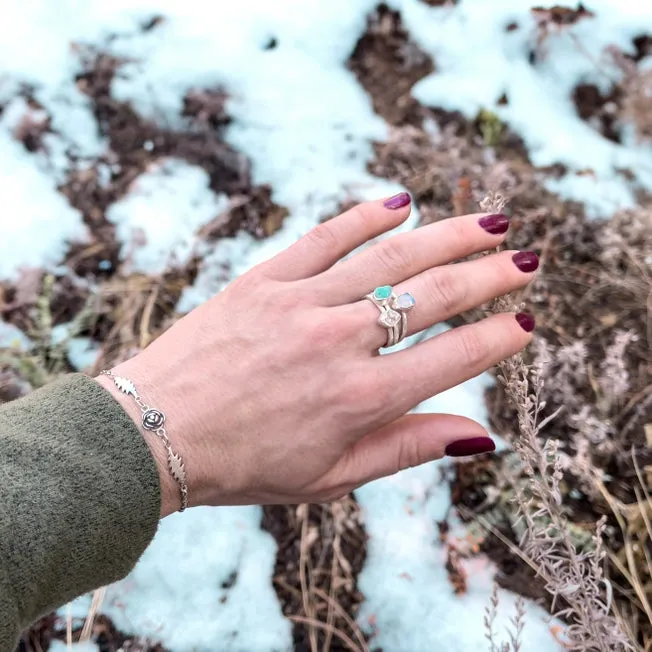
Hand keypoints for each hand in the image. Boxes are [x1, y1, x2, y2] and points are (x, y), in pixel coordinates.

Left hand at [96, 194, 537, 516]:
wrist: (156, 433)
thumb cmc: (245, 464)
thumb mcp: (331, 477)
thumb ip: (406, 449)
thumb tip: (478, 437)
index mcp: (360, 400)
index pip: (452, 358)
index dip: (497, 338)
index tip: (526, 322)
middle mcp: (338, 343)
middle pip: (433, 296)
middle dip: (489, 276)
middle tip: (525, 262)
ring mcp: (300, 303)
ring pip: (390, 257)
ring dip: (447, 236)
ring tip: (488, 222)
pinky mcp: (264, 279)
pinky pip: (325, 238)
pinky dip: (366, 216)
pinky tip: (402, 204)